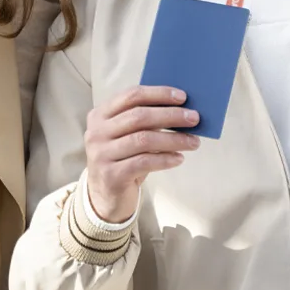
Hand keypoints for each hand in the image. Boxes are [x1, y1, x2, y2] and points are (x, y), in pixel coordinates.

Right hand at [84, 86, 199, 221]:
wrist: (106, 196)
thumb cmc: (123, 158)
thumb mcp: (128, 135)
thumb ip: (145, 120)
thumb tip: (182, 109)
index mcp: (100, 115)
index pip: (131, 96)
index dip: (158, 94)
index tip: (182, 97)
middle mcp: (96, 132)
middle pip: (139, 117)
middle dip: (170, 115)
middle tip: (194, 118)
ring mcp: (101, 154)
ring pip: (143, 140)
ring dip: (174, 139)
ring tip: (193, 142)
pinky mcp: (111, 175)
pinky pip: (144, 162)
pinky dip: (165, 159)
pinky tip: (179, 159)